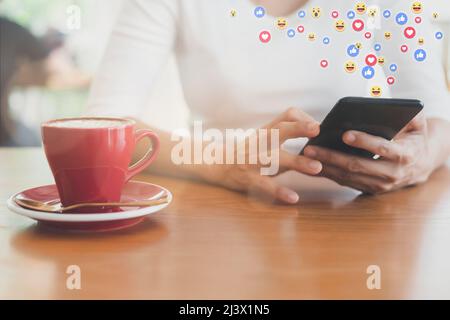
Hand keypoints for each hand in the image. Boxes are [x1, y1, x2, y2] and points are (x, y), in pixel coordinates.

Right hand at [206, 108, 321, 203]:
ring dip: (296, 162)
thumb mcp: (265, 139)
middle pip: (279, 130)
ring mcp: (252, 160)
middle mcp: (259, 143)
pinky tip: (293, 197)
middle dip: (298, 129)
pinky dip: (279, 191)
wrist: (218, 165)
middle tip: (317, 130)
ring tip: (317, 168)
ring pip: (274, 158)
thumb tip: (317, 139)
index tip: (319, 128)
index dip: (303, 119)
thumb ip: (286, 138)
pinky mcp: (248, 179)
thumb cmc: (249, 152)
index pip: (286, 116)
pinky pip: (264, 185)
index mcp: (267, 131)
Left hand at [304, 113, 433, 193]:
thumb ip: (410, 113)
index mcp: (405, 155)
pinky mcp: (369, 190)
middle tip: (312, 147)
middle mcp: (392, 173)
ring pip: (348, 177)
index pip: (382, 148)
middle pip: (358, 165)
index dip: (364, 141)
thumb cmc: (414, 137)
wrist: (421, 165)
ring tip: (307, 155)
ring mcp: (379, 185)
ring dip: (325, 167)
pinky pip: (345, 182)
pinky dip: (327, 174)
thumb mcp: (418, 123)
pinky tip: (311, 165)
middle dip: (333, 156)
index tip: (345, 134)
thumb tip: (390, 106)